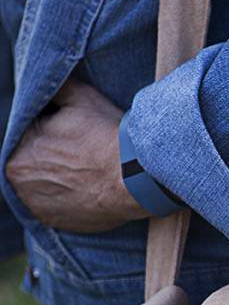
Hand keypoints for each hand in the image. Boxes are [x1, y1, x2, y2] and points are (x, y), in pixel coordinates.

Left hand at [6, 77, 148, 232]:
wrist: (136, 178)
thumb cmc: (106, 136)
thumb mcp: (80, 97)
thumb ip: (56, 88)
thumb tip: (49, 82)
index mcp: (16, 154)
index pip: (29, 136)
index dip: (51, 130)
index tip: (72, 131)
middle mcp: (19, 185)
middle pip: (34, 162)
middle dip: (51, 154)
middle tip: (80, 150)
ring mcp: (37, 208)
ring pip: (43, 185)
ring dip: (57, 177)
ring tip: (84, 169)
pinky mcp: (56, 223)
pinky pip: (57, 206)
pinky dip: (68, 197)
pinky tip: (86, 187)